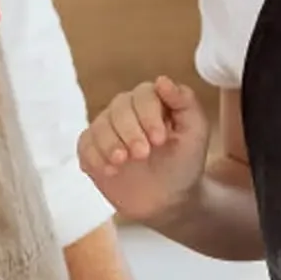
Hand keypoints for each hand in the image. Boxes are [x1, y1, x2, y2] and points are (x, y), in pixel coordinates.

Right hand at [76, 76, 212, 224]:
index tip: (159, 140)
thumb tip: (162, 80)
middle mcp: (127, 110)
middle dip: (129, 131)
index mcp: (153, 101)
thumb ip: (184, 102)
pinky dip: (95, 157)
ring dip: (110, 143)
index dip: (148, 114)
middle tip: (142, 154)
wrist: (168, 199)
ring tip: (122, 162)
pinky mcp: (93, 149)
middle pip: (119, 107)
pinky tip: (111, 171)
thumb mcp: (195, 132)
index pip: (144, 94)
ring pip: (100, 125)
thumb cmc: (184, 161)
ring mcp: (108, 129)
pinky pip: (85, 145)